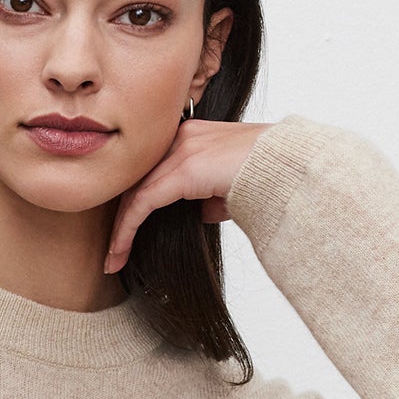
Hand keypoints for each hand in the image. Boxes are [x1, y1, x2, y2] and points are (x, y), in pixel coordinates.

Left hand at [103, 119, 275, 272]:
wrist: (287, 171)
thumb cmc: (268, 180)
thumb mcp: (229, 187)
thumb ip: (208, 196)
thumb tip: (197, 212)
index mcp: (193, 136)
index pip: (153, 171)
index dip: (136, 203)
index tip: (126, 233)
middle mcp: (182, 137)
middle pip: (138, 181)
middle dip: (122, 219)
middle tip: (112, 253)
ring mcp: (181, 150)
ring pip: (135, 194)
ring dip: (120, 232)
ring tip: (112, 262)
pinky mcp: (182, 170)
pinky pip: (142, 204)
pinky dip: (127, 230)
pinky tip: (119, 253)